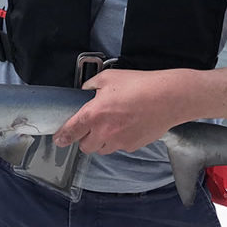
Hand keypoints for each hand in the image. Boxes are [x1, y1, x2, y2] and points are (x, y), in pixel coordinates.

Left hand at [52, 69, 194, 154]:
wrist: (167, 98)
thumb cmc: (138, 85)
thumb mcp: (109, 77)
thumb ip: (92, 85)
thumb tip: (86, 91)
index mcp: (93, 115)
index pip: (71, 131)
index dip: (62, 137)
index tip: (59, 140)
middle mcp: (104, 132)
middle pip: (86, 147)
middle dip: (85, 139)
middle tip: (91, 126)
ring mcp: (120, 142)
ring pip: (103, 149)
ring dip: (102, 141)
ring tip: (111, 126)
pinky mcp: (134, 146)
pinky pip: (120, 147)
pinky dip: (120, 140)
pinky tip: (128, 126)